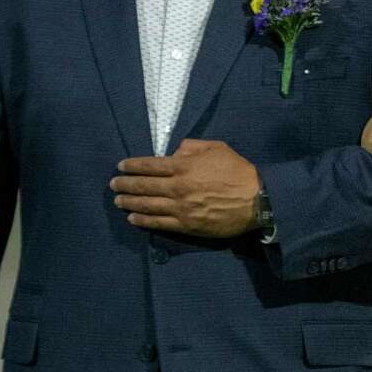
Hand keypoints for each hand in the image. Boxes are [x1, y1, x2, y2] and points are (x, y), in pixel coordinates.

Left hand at [111, 139, 261, 236]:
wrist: (257, 200)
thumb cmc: (238, 171)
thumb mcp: (217, 148)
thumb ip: (193, 147)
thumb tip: (175, 152)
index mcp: (184, 166)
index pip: (150, 165)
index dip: (133, 165)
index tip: (121, 166)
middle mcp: (178, 187)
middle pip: (144, 185)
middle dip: (126, 184)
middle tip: (114, 184)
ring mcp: (181, 208)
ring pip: (147, 205)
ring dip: (130, 203)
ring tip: (118, 201)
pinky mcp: (187, 225)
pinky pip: (159, 223)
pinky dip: (143, 220)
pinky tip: (133, 218)